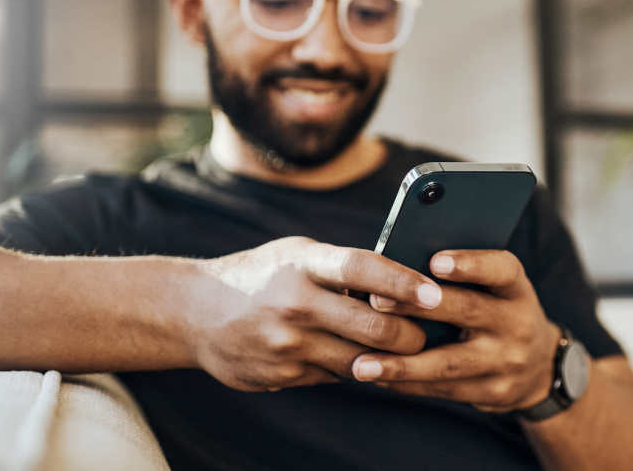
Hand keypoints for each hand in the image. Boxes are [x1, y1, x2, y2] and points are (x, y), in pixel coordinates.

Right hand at [188, 237, 442, 391]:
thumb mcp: (298, 255)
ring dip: (389, 358)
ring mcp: (288, 343)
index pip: (363, 269)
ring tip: (405, 348)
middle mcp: (296, 303)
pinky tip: (360, 358)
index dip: (403, 283)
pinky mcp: (283, 374)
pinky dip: (354, 368)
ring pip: (362, 360)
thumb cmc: (263, 275)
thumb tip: (404, 282)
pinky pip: (336, 376)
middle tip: (428, 332)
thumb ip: (344, 266)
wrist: (196, 312)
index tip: (436, 293)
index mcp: (304, 264)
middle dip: (412, 335)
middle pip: (374, 327)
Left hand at [354, 250, 561, 411]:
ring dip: (403, 364)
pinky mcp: (493, 392)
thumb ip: (460, 276)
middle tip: (376, 302)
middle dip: (419, 308)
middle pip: (468, 311)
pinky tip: (377, 377)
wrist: (538, 366)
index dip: (471, 265)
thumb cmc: (497, 311)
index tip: (435, 262)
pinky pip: (444, 389)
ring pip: (450, 362)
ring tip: (362, 364)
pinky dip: (407, 384)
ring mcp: (507, 361)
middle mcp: (516, 323)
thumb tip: (398, 263)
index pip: (501, 269)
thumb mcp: (494, 288)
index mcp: (515, 287)